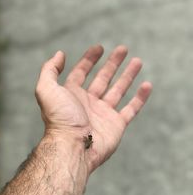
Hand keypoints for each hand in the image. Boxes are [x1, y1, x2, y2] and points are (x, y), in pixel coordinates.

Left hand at [35, 45, 151, 171]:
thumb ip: (50, 70)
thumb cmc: (60, 119)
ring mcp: (103, 114)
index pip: (81, 72)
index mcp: (72, 95)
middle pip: (103, 78)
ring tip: (137, 61)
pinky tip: (147, 85)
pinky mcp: (116, 125)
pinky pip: (131, 109)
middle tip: (123, 49)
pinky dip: (140, 98)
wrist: (73, 147)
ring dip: (128, 76)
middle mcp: (88, 103)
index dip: (89, 59)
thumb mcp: (46, 90)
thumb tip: (60, 54)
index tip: (99, 47)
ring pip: (119, 90)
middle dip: (113, 63)